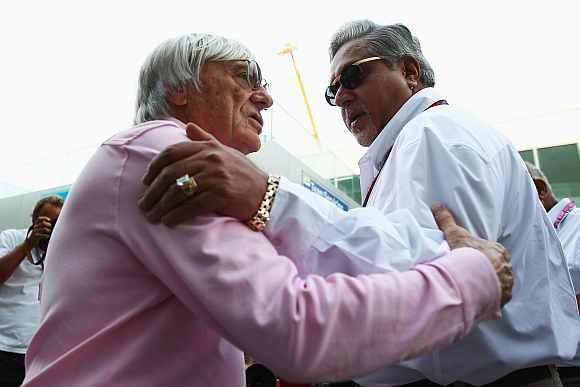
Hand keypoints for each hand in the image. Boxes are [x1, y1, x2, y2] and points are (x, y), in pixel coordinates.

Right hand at [26, 216, 52, 250]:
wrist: (29, 243)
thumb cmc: (36, 236)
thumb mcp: (39, 230)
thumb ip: (43, 226)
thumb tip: (51, 224)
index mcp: (35, 225)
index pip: (39, 219)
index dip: (44, 218)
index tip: (49, 220)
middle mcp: (34, 227)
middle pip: (42, 223)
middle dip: (48, 224)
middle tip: (50, 226)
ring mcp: (34, 232)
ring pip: (43, 229)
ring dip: (48, 230)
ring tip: (50, 232)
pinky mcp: (35, 237)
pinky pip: (41, 235)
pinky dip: (46, 235)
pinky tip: (48, 236)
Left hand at [139, 123, 267, 225]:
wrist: (266, 193)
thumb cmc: (243, 174)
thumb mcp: (225, 152)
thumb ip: (205, 139)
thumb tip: (188, 126)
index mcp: (208, 147)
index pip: (172, 153)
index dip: (154, 167)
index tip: (145, 181)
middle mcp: (210, 159)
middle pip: (171, 173)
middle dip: (152, 191)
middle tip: (143, 205)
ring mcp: (216, 176)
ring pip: (178, 190)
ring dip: (161, 206)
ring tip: (152, 216)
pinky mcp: (221, 194)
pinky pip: (192, 205)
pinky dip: (177, 215)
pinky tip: (169, 221)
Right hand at [432, 204, 512, 306]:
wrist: (473, 278)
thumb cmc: (467, 255)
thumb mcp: (455, 235)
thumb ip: (447, 220)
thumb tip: (437, 204)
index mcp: (499, 251)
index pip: (492, 253)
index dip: (481, 256)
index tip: (470, 259)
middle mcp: (507, 267)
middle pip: (496, 269)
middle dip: (487, 272)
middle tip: (471, 274)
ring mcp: (506, 284)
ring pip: (498, 284)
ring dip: (488, 286)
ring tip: (472, 289)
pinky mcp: (503, 299)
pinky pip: (497, 299)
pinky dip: (489, 299)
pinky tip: (477, 299)